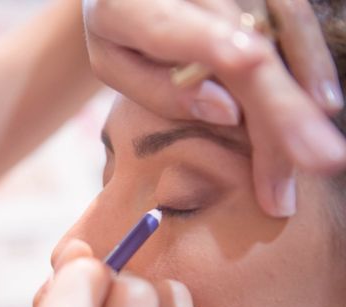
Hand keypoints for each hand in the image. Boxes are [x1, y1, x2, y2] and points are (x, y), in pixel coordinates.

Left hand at [83, 0, 345, 217]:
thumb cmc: (118, 27)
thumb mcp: (113, 59)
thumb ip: (158, 88)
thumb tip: (229, 114)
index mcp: (134, 5)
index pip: (180, 28)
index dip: (217, 44)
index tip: (251, 63)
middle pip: (247, 44)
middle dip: (281, 105)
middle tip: (317, 160)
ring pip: (280, 29)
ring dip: (304, 89)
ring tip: (321, 151)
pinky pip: (292, 20)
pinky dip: (309, 64)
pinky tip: (323, 102)